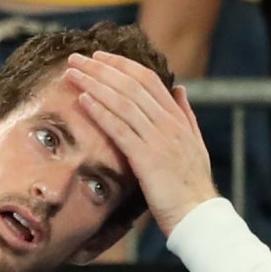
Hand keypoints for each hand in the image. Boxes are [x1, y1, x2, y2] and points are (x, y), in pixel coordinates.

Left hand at [59, 52, 218, 237]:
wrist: (198, 214)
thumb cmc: (191, 185)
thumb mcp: (193, 144)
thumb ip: (185, 115)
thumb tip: (180, 90)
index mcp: (177, 117)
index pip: (147, 80)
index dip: (122, 66)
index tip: (99, 57)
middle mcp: (168, 122)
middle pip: (131, 85)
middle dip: (101, 69)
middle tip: (76, 58)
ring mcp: (158, 138)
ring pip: (123, 101)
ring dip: (94, 84)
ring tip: (72, 73)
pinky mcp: (147, 158)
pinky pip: (120, 128)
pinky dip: (100, 111)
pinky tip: (83, 100)